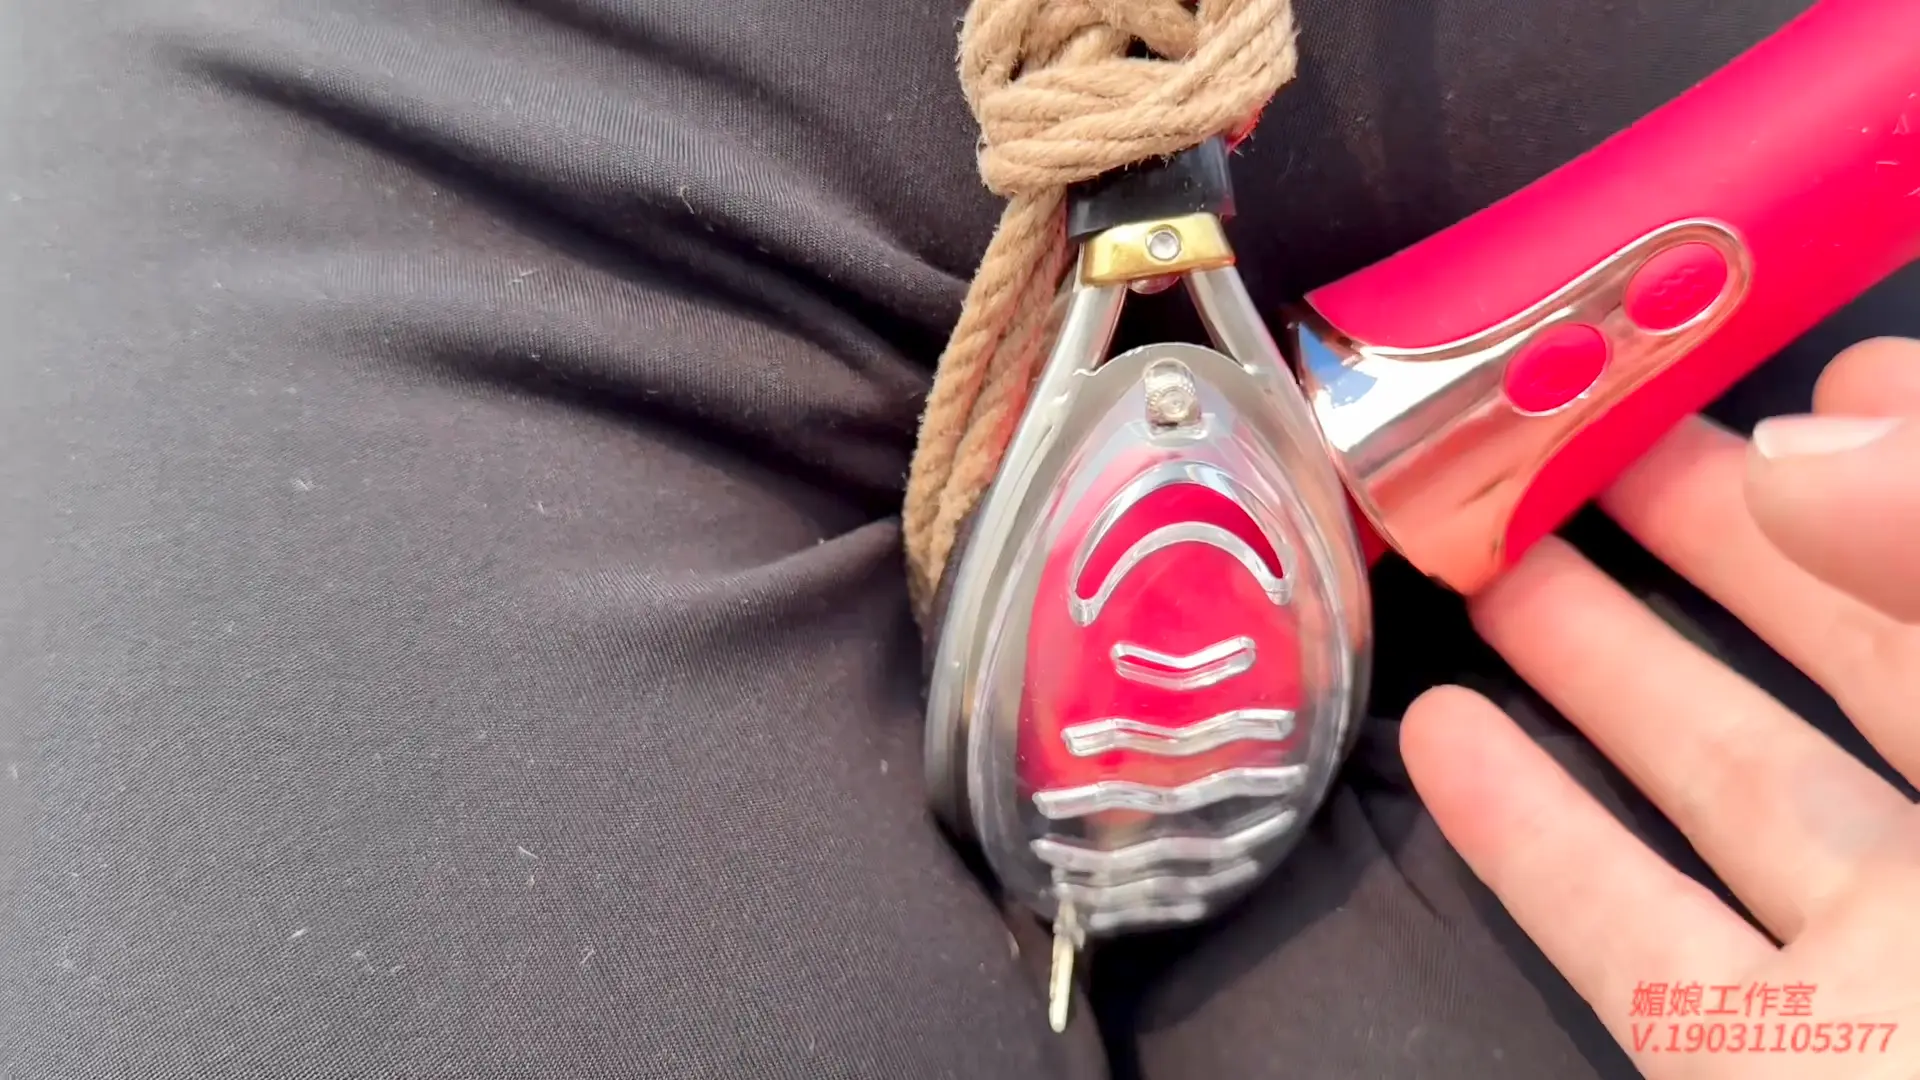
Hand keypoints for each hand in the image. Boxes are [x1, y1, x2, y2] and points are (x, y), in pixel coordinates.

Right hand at [1402, 337, 1919, 1077]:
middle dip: (1727, 530)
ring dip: (1607, 664)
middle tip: (1598, 428)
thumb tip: (1818, 441)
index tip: (1810, 375)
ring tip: (1494, 554)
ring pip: (1741, 786)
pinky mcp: (1788, 1077)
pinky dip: (1541, 844)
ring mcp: (1911, 987)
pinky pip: (1651, 948)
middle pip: (1867, 652)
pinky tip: (1450, 744)